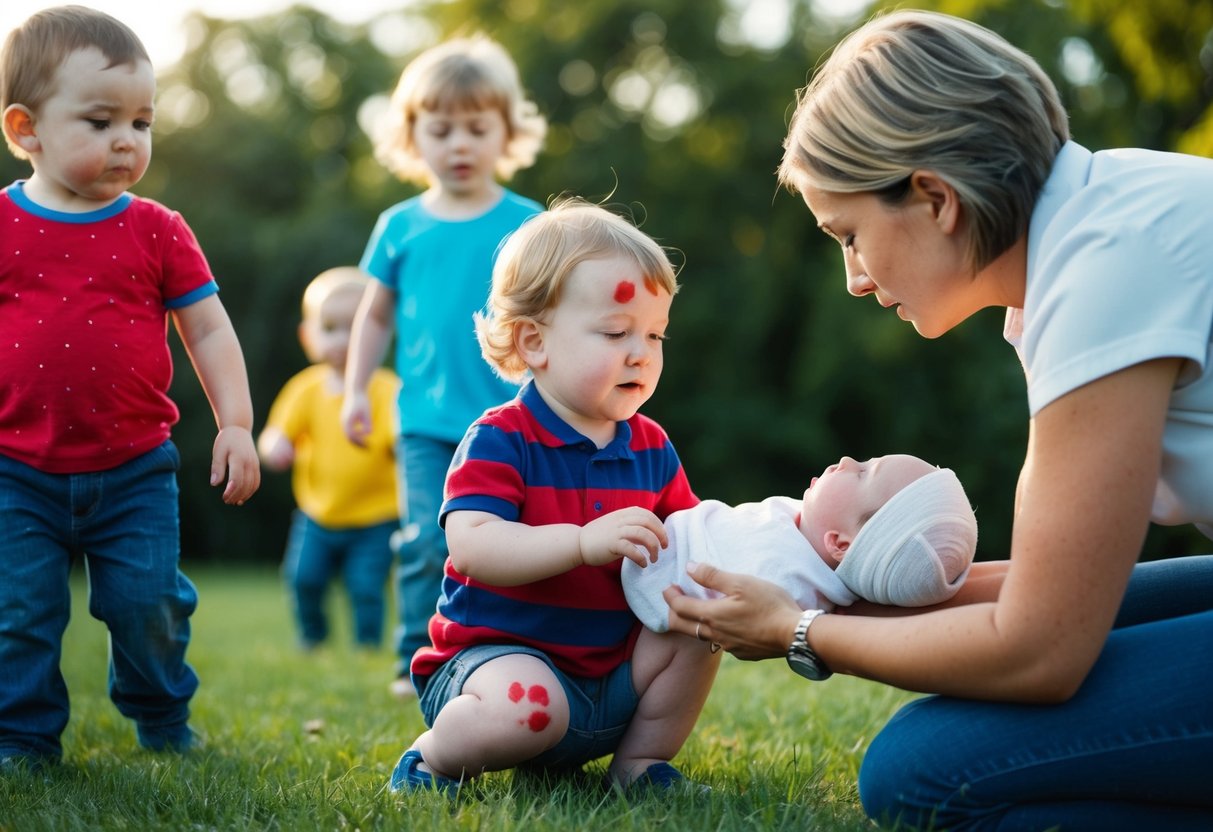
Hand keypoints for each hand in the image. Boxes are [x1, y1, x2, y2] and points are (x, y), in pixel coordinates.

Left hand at [211, 426, 259, 504]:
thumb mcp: (218, 451)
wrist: (239, 429)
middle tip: (226, 501)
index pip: (237, 479)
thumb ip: (217, 467)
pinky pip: (256, 482)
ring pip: (253, 485)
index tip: (224, 497)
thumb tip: (214, 483)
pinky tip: (242, 497)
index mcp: (239, 458)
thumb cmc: (226, 440)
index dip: (231, 491)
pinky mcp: (256, 467)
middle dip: (236, 495)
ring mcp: (255, 465)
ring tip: (233, 501)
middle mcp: (249, 463)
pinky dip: (251, 491)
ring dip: (244, 495)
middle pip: (245, 484)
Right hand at [340, 391, 370, 446]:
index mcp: (347, 421)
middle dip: (357, 443)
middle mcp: (344, 421)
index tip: (368, 444)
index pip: (352, 436)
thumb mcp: (367, 412)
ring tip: (365, 444)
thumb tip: (368, 433)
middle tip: (367, 448)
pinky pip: (349, 430)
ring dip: (356, 440)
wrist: (355, 391)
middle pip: (349, 437)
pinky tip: (363, 435)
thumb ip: (367, 423)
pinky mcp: (346, 418)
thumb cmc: (362, 401)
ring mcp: (344, 420)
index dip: (359, 442)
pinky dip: (355, 434)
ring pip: (348, 434)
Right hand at [577, 507, 666, 567]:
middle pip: (648, 522)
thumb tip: (648, 534)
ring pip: (643, 535)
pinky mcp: (611, 544)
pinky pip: (632, 549)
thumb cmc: (597, 537)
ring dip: (653, 547)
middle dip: (661, 535)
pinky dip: (641, 557)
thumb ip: (630, 526)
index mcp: (622, 514)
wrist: (577, 543)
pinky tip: (643, 564)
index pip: (647, 514)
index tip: (662, 536)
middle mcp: (620, 520)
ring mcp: (616, 532)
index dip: (658, 525)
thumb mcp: (615, 525)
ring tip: (654, 559)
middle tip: (664, 547)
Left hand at [663, 561, 802, 659]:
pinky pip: (721, 643)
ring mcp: (728, 647)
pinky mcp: (742, 653)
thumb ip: (712, 575)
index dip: (669, 596)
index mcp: (711, 616)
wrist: (795, 635)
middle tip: (674, 600)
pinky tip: (726, 623)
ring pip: (701, 636)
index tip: (668, 587)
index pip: (678, 608)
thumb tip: (689, 568)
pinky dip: (715, 631)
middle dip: (673, 613)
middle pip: (680, 627)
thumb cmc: (769, 604)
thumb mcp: (741, 582)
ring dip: (694, 622)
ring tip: (701, 609)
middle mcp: (715, 635)